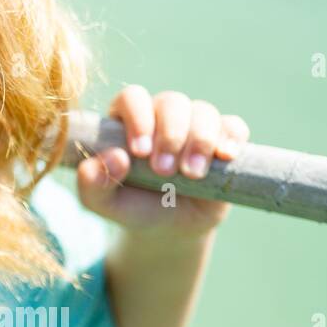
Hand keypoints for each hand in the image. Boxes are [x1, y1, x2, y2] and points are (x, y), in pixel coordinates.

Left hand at [75, 86, 249, 237]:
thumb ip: (92, 183)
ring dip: (200, 140)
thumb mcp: (103, 202)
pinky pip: (233, 126)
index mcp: (126, 120)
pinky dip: (231, 137)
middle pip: (171, 102)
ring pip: (203, 111)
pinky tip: (225, 156)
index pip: (132, 98)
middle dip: (170, 135)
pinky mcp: (223, 139)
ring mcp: (194, 125)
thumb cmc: (130, 206)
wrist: (168, 227)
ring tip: (191, 173)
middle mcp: (161, 115)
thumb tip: (114, 157)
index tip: (139, 151)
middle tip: (164, 170)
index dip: (138, 119)